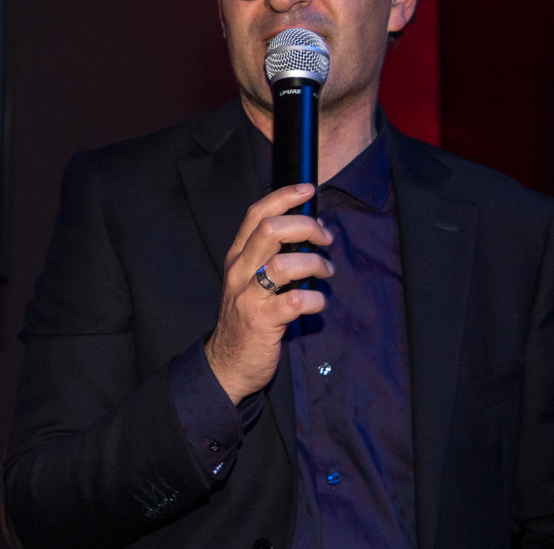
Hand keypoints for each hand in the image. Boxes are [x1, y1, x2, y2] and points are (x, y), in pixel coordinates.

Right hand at [204, 183, 334, 403]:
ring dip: (315, 263)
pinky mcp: (262, 321)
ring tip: (327, 271)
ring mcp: (249, 296)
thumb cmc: (246, 317)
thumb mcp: (249, 280)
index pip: (256, 214)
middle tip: (325, 238)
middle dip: (306, 227)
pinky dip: (316, 299)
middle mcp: (239, 271)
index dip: (284, 196)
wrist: (227, 363)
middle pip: (271, 230)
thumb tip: (308, 233)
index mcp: (237, 257)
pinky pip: (296, 300)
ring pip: (284, 264)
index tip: (308, 191)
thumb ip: (269, 256)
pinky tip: (318, 303)